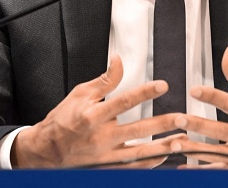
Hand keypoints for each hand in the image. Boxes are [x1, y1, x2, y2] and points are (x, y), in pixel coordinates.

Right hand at [12, 55, 181, 167]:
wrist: (45, 151)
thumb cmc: (63, 120)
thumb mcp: (80, 94)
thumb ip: (104, 80)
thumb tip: (119, 60)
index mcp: (93, 115)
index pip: (123, 101)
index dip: (144, 92)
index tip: (163, 85)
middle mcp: (100, 137)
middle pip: (137, 130)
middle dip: (161, 124)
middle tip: (182, 118)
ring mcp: (104, 156)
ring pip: (138, 153)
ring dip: (161, 147)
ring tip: (181, 140)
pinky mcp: (106, 168)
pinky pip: (131, 168)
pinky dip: (149, 164)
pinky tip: (164, 156)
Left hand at [170, 44, 227, 168]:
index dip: (212, 96)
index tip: (194, 89)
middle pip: (220, 130)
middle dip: (198, 125)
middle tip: (178, 118)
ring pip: (216, 153)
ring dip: (194, 150)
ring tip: (174, 144)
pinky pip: (219, 170)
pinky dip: (201, 169)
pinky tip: (183, 166)